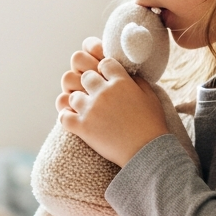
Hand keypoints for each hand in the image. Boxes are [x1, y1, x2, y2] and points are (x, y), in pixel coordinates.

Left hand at [57, 40, 168, 166]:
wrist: (147, 151)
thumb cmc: (152, 124)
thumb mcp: (151, 97)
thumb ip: (137, 81)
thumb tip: (127, 73)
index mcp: (121, 82)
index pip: (104, 63)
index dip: (104, 70)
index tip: (106, 78)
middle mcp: (104, 92)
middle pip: (86, 76)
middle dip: (90, 84)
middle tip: (95, 94)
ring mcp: (91, 109)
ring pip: (72, 96)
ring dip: (78, 102)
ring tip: (86, 109)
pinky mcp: (83, 127)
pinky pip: (63, 116)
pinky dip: (66, 117)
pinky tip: (73, 120)